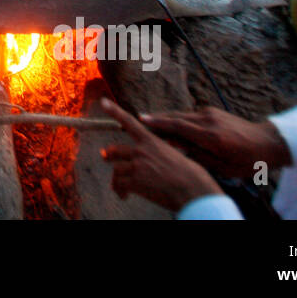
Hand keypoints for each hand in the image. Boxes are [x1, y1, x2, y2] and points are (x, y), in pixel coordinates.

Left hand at [99, 99, 224, 211]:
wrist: (193, 190)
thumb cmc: (190, 175)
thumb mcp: (175, 155)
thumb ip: (157, 153)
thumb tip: (148, 159)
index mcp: (151, 141)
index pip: (129, 121)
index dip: (114, 111)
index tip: (103, 102)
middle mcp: (141, 150)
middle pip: (115, 150)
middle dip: (109, 155)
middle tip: (105, 157)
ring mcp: (137, 165)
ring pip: (116, 169)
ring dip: (116, 179)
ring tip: (119, 188)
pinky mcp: (135, 181)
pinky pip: (119, 184)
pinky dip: (120, 190)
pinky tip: (124, 195)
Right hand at [137, 104, 290, 178]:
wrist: (268, 142)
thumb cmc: (248, 160)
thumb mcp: (224, 166)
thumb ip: (200, 155)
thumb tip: (178, 148)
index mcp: (212, 136)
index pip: (179, 126)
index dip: (158, 123)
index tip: (141, 119)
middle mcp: (209, 120)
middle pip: (177, 117)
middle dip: (157, 118)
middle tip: (138, 118)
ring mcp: (211, 113)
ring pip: (183, 115)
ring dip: (167, 118)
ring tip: (151, 121)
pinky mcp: (213, 111)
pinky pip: (191, 115)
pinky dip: (179, 119)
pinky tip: (172, 124)